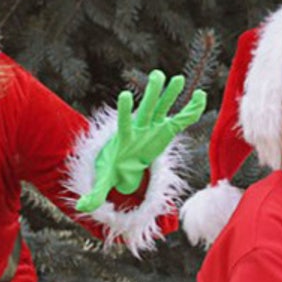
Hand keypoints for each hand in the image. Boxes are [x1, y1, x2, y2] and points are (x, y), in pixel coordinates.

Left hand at [75, 69, 207, 212]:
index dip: (124, 110)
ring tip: (179, 79)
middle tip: (157, 75)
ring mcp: (152, 127)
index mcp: (125, 138)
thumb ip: (95, 193)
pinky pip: (180, 119)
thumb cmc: (113, 168)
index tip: (124, 95)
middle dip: (152, 93)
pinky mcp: (164, 130)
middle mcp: (139, 128)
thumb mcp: (104, 181)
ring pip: (162, 107)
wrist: (122, 161)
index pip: (124, 122)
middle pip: (146, 108)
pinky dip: (190, 110)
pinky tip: (200, 97)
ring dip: (170, 94)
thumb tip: (82, 207)